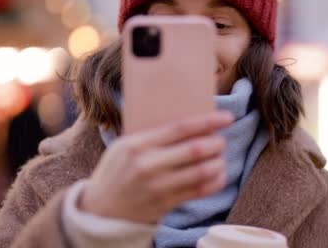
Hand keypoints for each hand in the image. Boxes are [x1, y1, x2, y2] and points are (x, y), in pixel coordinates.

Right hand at [79, 111, 232, 223]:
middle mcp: (148, 164)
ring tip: (219, 157)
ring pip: (202, 171)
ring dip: (218, 162)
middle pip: (195, 149)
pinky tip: (217, 175)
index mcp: (137, 144)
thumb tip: (188, 121)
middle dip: (216, 143)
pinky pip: (199, 191)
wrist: (100, 210)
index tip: (226, 117)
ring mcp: (158, 186)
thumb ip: (151, 134)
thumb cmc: (116, 171)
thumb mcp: (123, 145)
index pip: (181, 127)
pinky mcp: (165, 204)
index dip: (208, 121)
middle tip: (221, 140)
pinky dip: (215, 181)